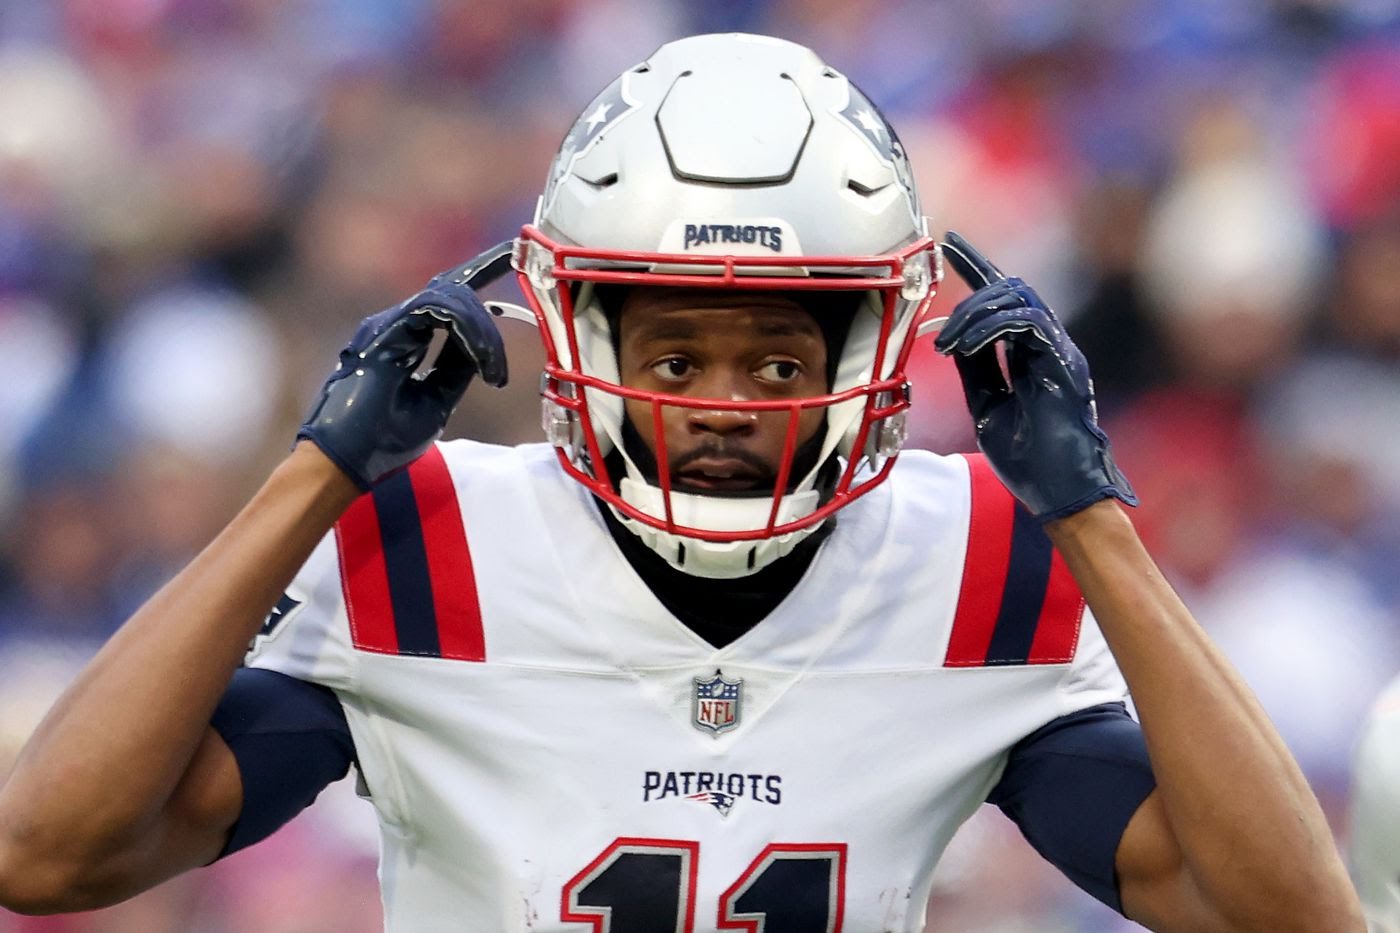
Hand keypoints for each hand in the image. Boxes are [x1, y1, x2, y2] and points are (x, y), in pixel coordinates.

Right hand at [297, 242, 513, 489]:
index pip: (445, 302)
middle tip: (499, 366)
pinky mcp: (385, 333)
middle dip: (486, 316)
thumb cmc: (381, 440)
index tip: (510, 257)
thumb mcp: (435, 402)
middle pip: (450, 293)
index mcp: (401, 339)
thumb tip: (478, 352)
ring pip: (448, 298)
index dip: (478, 274)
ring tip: (493, 372)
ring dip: (481, 333)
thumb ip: (453, 371)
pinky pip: (437, 310)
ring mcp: (386, 326)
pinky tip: (482, 362)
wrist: (344, 462)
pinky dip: (468, 332)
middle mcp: (392, 326)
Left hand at [934, 231, 1135, 520]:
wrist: (1058, 493)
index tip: (952, 246)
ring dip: (974, 313)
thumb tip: (955, 339)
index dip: (980, 268)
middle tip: (940, 315)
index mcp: (1035, 354)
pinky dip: (989, 328)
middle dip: (973, 282)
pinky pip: (1026, 322)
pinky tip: (964, 347)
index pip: (1007, 300)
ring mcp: (1060, 351)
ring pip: (1018, 298)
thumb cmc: (1029, 460)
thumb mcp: (987, 405)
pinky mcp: (1064, 362)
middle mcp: (1051, 346)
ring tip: (947, 343)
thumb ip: (976, 369)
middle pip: (1013, 289)